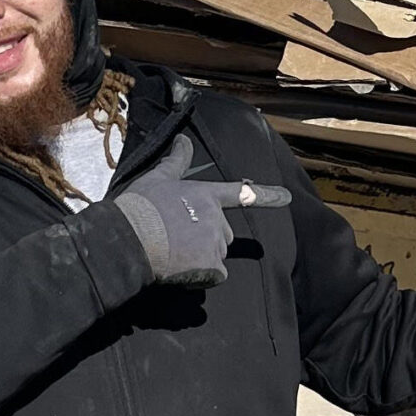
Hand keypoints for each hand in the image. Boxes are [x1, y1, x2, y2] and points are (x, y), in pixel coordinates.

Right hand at [108, 134, 291, 288]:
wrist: (130, 239)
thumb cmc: (141, 207)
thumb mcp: (158, 178)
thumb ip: (176, 161)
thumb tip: (183, 138)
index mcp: (206, 195)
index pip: (241, 193)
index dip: (265, 195)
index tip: (286, 197)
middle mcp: (216, 218)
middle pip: (223, 235)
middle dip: (206, 240)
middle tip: (177, 239)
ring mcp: (215, 242)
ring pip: (217, 256)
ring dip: (201, 259)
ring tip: (173, 253)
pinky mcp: (212, 266)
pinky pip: (215, 276)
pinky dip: (201, 277)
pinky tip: (180, 269)